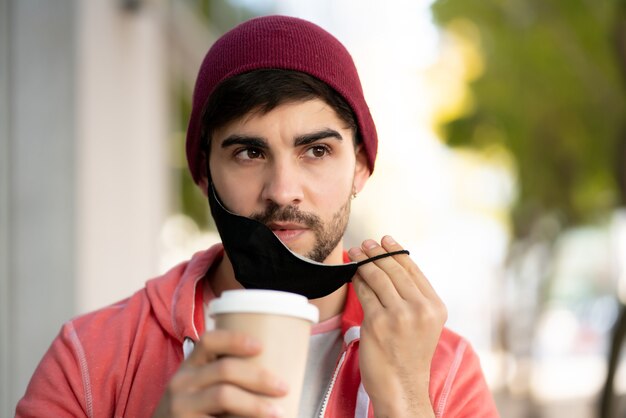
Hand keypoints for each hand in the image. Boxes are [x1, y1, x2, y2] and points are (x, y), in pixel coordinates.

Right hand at [152, 330, 286, 417]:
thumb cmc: (192, 409)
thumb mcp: (198, 387)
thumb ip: (222, 377)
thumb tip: (274, 372)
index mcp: (190, 366)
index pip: (209, 341)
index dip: (235, 340)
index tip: (260, 346)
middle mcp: (181, 382)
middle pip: (224, 369)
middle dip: (259, 377)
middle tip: (283, 387)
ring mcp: (181, 406)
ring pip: (223, 395)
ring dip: (255, 404)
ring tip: (278, 412)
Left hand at [348, 236, 446, 417]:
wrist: (401, 387)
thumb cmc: (408, 356)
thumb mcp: (424, 324)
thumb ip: (414, 298)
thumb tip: (391, 266)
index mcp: (435, 307)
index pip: (413, 270)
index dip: (396, 251)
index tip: (385, 239)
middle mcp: (421, 309)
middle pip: (394, 270)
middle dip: (376, 253)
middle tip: (365, 244)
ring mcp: (399, 315)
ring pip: (377, 278)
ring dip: (363, 262)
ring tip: (355, 253)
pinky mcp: (378, 323)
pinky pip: (364, 292)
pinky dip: (356, 280)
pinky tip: (352, 273)